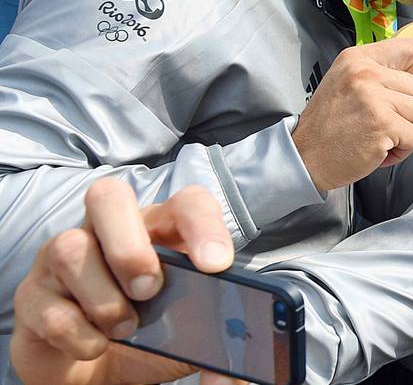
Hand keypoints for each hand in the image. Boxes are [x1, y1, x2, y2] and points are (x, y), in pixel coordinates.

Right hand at [11, 178, 239, 384]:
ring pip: (70, 249)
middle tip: (149, 290)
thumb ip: (212, 333)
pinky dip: (81, 336)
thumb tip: (227, 370)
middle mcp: (105, 232)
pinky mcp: (33, 296)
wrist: (99, 371)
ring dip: (105, 299)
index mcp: (156, 228)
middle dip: (130, 245)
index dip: (202, 224)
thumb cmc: (149, 335)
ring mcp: (62, 259)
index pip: (184, 202)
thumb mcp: (187, 329)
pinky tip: (96, 345)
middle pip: (108, 197)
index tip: (216, 264)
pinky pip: (51, 308)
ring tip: (125, 328)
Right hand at [293, 36, 412, 191]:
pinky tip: (379, 149)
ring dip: (407, 132)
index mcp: (358, 58)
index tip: (405, 91)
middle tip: (386, 124)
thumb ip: (378, 73)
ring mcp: (375, 98)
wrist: (305, 157)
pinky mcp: (383, 124)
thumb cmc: (327, 127)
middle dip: (410, 113)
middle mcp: (366, 73)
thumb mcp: (346, 83)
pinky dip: (402, 150)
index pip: (411, 49)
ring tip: (381, 136)